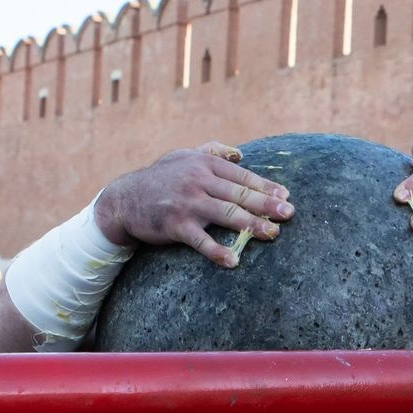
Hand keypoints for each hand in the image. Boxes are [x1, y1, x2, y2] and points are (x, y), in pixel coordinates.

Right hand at [94, 142, 293, 265]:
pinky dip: (217, 251)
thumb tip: (240, 153)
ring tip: (271, 234)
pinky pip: (200, 240)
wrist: (123, 199)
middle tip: (289, 214)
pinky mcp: (174, 224)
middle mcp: (198, 181)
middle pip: (239, 194)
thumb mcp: (183, 156)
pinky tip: (233, 261)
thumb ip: (212, 151)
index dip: (266, 186)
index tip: (286, 196)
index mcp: (204, 165)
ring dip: (251, 225)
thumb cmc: (159, 177)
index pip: (242, 176)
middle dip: (267, 204)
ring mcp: (187, 203)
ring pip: (226, 214)